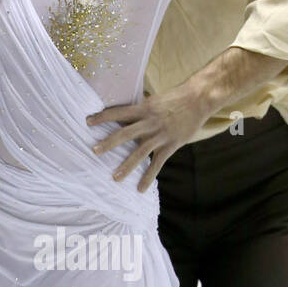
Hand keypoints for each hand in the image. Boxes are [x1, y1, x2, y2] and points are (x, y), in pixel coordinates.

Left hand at [87, 79, 213, 191]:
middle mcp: (149, 122)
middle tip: (94, 151)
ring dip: (126, 166)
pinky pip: (158, 164)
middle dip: (108, 143)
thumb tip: (127, 115)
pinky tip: (140, 188)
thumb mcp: (154, 100)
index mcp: (143, 108)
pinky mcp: (171, 144)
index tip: (87, 121)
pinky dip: (148, 177)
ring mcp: (160, 134)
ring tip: (115, 178)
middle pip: (124, 133)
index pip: (118, 112)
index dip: (102, 117)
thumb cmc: (177, 98)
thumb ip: (141, 109)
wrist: (199, 98)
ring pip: (140, 152)